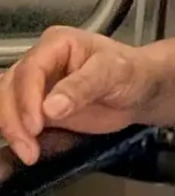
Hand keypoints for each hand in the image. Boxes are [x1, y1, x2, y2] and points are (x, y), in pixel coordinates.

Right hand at [0, 27, 159, 166]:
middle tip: (29, 148)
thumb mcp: (114, 72)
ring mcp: (37, 85)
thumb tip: (50, 106)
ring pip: (5, 103)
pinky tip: (24, 149)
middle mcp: (42, 61)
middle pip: (9, 87)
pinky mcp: (37, 108)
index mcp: (58, 43)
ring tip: (29, 153)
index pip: (30, 69)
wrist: (141, 89)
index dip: (26, 99)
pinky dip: (13, 134)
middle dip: (13, 119)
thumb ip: (83, 86)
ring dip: (10, 130)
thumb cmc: (132, 71)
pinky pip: (14, 118)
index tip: (35, 125)